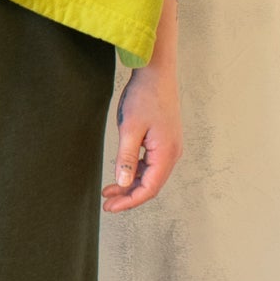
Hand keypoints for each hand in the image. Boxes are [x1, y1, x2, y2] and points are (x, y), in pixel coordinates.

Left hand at [101, 61, 182, 212]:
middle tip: (107, 204)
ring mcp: (169, 147)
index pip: (149, 189)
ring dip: (130, 185)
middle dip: (128, 196)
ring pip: (150, 175)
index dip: (130, 201)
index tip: (111, 207)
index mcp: (167, 153)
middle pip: (151, 185)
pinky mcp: (164, 140)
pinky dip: (135, 171)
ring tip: (109, 191)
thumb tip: (123, 183)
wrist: (156, 72)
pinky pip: (150, 163)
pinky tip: (121, 173)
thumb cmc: (144, 96)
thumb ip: (126, 158)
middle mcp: (172, 153)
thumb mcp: (130, 128)